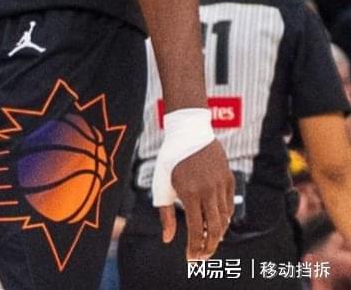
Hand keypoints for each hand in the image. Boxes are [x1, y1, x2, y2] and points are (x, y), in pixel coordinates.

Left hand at [158, 140, 234, 259]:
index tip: (191, 260)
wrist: (189, 130)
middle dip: (208, 247)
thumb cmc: (170, 159)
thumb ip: (164, 212)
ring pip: (224, 219)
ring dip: (216, 234)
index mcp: (189, 192)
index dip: (194, 246)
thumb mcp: (161, 184)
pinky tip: (214, 225)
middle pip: (214, 229)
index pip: (195, 228)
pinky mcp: (229, 179)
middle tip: (202, 258)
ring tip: (206, 242)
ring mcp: (221, 185)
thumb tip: (167, 239)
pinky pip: (229, 206)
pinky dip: (223, 219)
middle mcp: (208, 190)